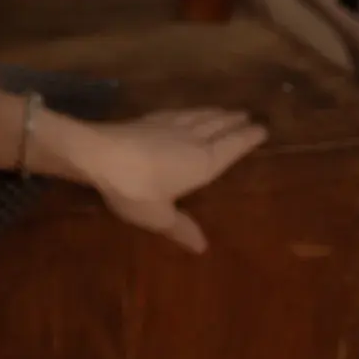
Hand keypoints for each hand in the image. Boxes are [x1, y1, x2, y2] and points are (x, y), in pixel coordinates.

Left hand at [80, 109, 268, 254]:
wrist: (95, 153)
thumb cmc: (134, 188)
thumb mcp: (158, 216)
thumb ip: (181, 227)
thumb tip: (202, 246)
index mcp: (202, 162)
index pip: (232, 147)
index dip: (247, 138)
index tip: (262, 129)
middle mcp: (191, 139)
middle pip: (218, 126)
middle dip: (234, 122)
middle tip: (247, 116)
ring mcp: (167, 125)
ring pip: (198, 116)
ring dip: (214, 113)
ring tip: (224, 111)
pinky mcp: (146, 120)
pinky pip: (177, 113)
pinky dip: (188, 111)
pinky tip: (184, 112)